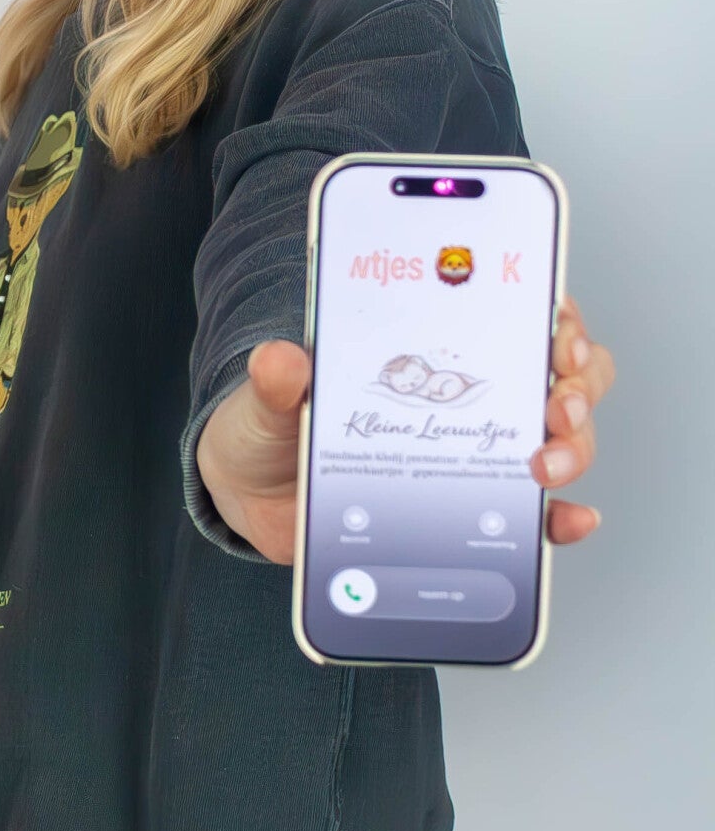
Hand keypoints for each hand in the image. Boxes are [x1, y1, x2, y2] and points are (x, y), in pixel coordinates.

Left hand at [198, 299, 614, 563]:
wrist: (255, 499)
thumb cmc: (276, 429)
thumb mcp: (269, 397)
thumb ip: (278, 380)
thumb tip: (280, 360)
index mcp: (432, 346)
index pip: (520, 310)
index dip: (555, 314)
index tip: (557, 330)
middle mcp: (470, 393)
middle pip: (561, 375)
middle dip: (575, 386)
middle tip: (557, 407)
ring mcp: (477, 451)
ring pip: (561, 438)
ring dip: (573, 449)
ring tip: (546, 466)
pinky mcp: (471, 509)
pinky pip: (534, 515)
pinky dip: (558, 518)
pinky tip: (566, 520)